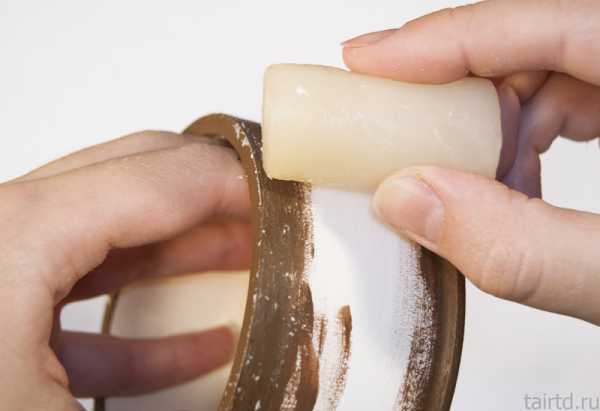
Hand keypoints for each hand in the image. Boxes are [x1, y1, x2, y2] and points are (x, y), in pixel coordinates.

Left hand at [0, 131, 250, 409]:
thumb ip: (177, 398)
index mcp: (11, 244)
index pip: (146, 181)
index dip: (229, 183)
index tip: (280, 196)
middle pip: (123, 181)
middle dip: (208, 198)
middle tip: (264, 214)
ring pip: (101, 235)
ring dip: (180, 252)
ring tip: (242, 263)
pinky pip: (76, 301)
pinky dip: (140, 323)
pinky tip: (198, 346)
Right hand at [343, 0, 599, 324]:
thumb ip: (525, 250)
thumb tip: (413, 203)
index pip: (545, 20)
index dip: (443, 39)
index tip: (370, 61)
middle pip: (539, 40)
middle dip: (462, 91)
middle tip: (406, 131)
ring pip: (552, 69)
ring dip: (496, 124)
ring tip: (471, 180)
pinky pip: (575, 97)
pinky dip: (529, 140)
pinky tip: (517, 184)